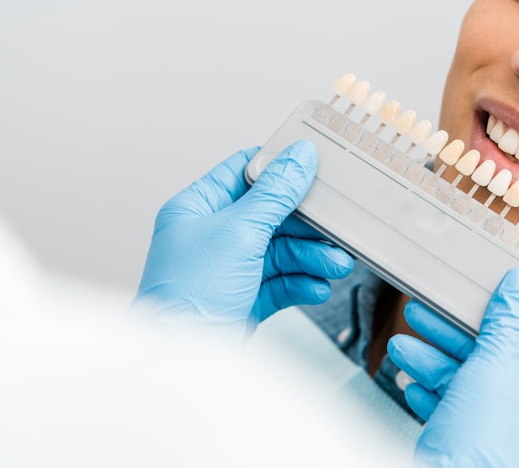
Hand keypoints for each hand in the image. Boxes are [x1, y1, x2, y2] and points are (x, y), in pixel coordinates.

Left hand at [133, 140, 352, 340]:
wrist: (181, 364)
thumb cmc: (188, 297)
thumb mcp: (239, 232)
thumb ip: (275, 194)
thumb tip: (300, 155)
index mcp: (198, 208)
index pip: (244, 172)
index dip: (280, 168)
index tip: (316, 166)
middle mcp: (212, 236)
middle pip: (272, 214)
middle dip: (307, 225)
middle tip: (337, 227)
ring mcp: (229, 269)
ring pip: (282, 251)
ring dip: (312, 257)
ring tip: (336, 264)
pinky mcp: (244, 299)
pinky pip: (281, 282)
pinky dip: (302, 283)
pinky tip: (316, 287)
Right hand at [387, 269, 518, 466]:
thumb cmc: (483, 455)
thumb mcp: (491, 373)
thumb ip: (505, 326)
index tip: (499, 287)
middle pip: (509, 360)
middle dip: (463, 334)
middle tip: (434, 311)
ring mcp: (518, 446)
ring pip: (481, 389)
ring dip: (440, 363)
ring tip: (405, 345)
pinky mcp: (486, 460)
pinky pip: (466, 420)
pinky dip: (439, 398)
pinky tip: (412, 383)